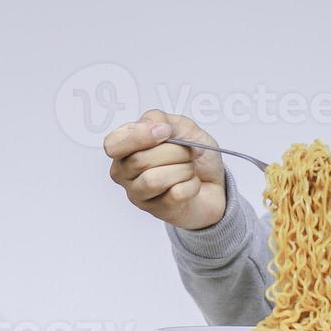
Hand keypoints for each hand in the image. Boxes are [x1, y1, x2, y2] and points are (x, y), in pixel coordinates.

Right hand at [104, 111, 227, 230]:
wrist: (217, 182)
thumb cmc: (194, 154)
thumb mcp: (181, 126)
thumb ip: (160, 119)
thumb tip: (153, 127)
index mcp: (125, 148)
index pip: (113, 144)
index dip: (138, 137)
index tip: (166, 132)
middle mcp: (125, 172)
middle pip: (140, 160)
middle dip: (175, 152)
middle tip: (188, 153)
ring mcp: (138, 194)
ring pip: (153, 181)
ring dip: (183, 169)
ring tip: (190, 169)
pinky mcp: (157, 211)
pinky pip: (175, 195)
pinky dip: (192, 185)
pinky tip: (192, 184)